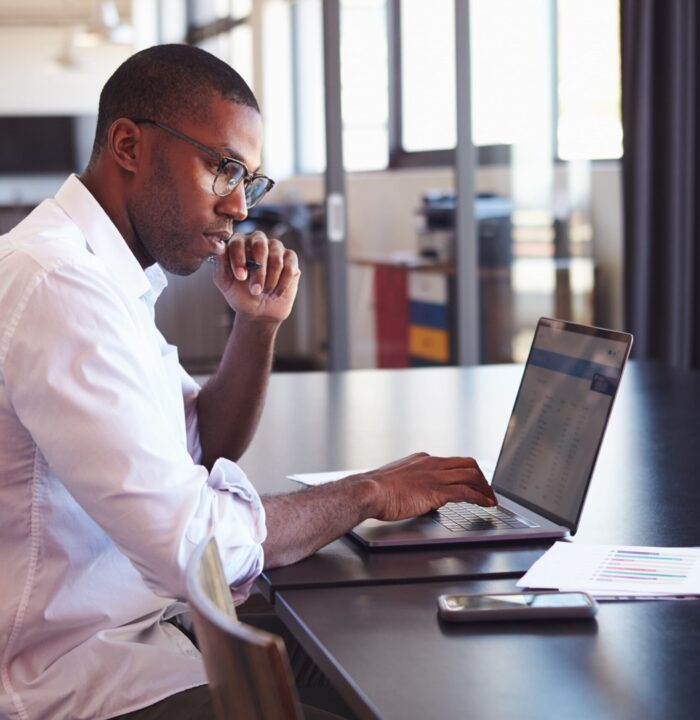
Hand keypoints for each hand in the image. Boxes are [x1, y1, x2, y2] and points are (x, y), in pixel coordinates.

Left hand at [213, 230, 299, 323]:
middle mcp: (258, 241)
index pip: (238, 242)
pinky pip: (289, 266)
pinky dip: (282, 283)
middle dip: (259, 271)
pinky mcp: (291, 259)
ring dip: (270, 280)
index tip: (241, 278)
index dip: (239, 259)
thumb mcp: (225, 282)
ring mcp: (276, 248)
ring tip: (264, 294)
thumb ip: (220, 264)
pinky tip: (274, 294)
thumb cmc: (240, 294)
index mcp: (239, 243)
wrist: (259, 311)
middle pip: (260, 244)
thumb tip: (219, 246)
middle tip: (255, 290)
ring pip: (276, 258)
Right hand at [356, 452, 496, 520]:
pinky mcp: (436, 491)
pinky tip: (486, 504)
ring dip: (485, 488)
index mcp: (422, 460)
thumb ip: (412, 486)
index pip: (452, 462)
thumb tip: (421, 499)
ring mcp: (435, 476)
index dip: (467, 471)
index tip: (473, 481)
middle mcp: (432, 464)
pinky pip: (466, 492)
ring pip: (471, 475)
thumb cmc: (376, 490)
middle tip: (488, 490)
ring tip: (491, 498)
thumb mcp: (397, 482)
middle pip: (467, 464)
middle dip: (481, 477)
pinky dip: (480, 497)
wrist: (369, 491)